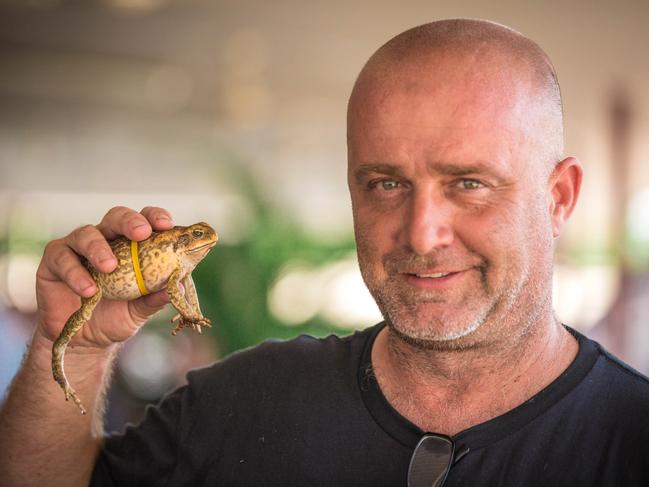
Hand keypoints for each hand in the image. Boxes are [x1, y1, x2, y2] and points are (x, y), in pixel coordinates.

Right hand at [35, 206, 174, 349]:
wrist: (84, 342)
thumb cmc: (116, 317)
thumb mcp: (140, 310)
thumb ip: (156, 297)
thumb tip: (180, 283)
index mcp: (131, 246)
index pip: (145, 221)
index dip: (155, 217)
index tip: (167, 225)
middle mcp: (105, 240)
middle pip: (116, 217)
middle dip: (130, 221)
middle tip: (141, 233)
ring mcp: (77, 248)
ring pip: (86, 234)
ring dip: (99, 248)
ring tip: (110, 267)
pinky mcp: (53, 262)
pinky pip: (62, 258)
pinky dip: (75, 273)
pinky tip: (89, 290)